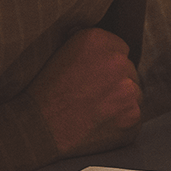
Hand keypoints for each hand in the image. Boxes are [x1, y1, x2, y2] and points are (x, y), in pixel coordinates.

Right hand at [28, 28, 141, 157]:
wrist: (37, 129)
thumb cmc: (43, 92)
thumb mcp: (59, 52)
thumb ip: (88, 45)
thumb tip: (101, 42)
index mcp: (99, 40)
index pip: (119, 49)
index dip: (105, 65)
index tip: (91, 77)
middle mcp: (119, 61)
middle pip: (128, 70)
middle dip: (114, 82)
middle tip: (90, 95)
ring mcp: (129, 90)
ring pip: (132, 93)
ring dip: (120, 100)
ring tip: (93, 111)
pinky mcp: (133, 116)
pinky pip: (133, 116)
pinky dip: (121, 121)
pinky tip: (99, 125)